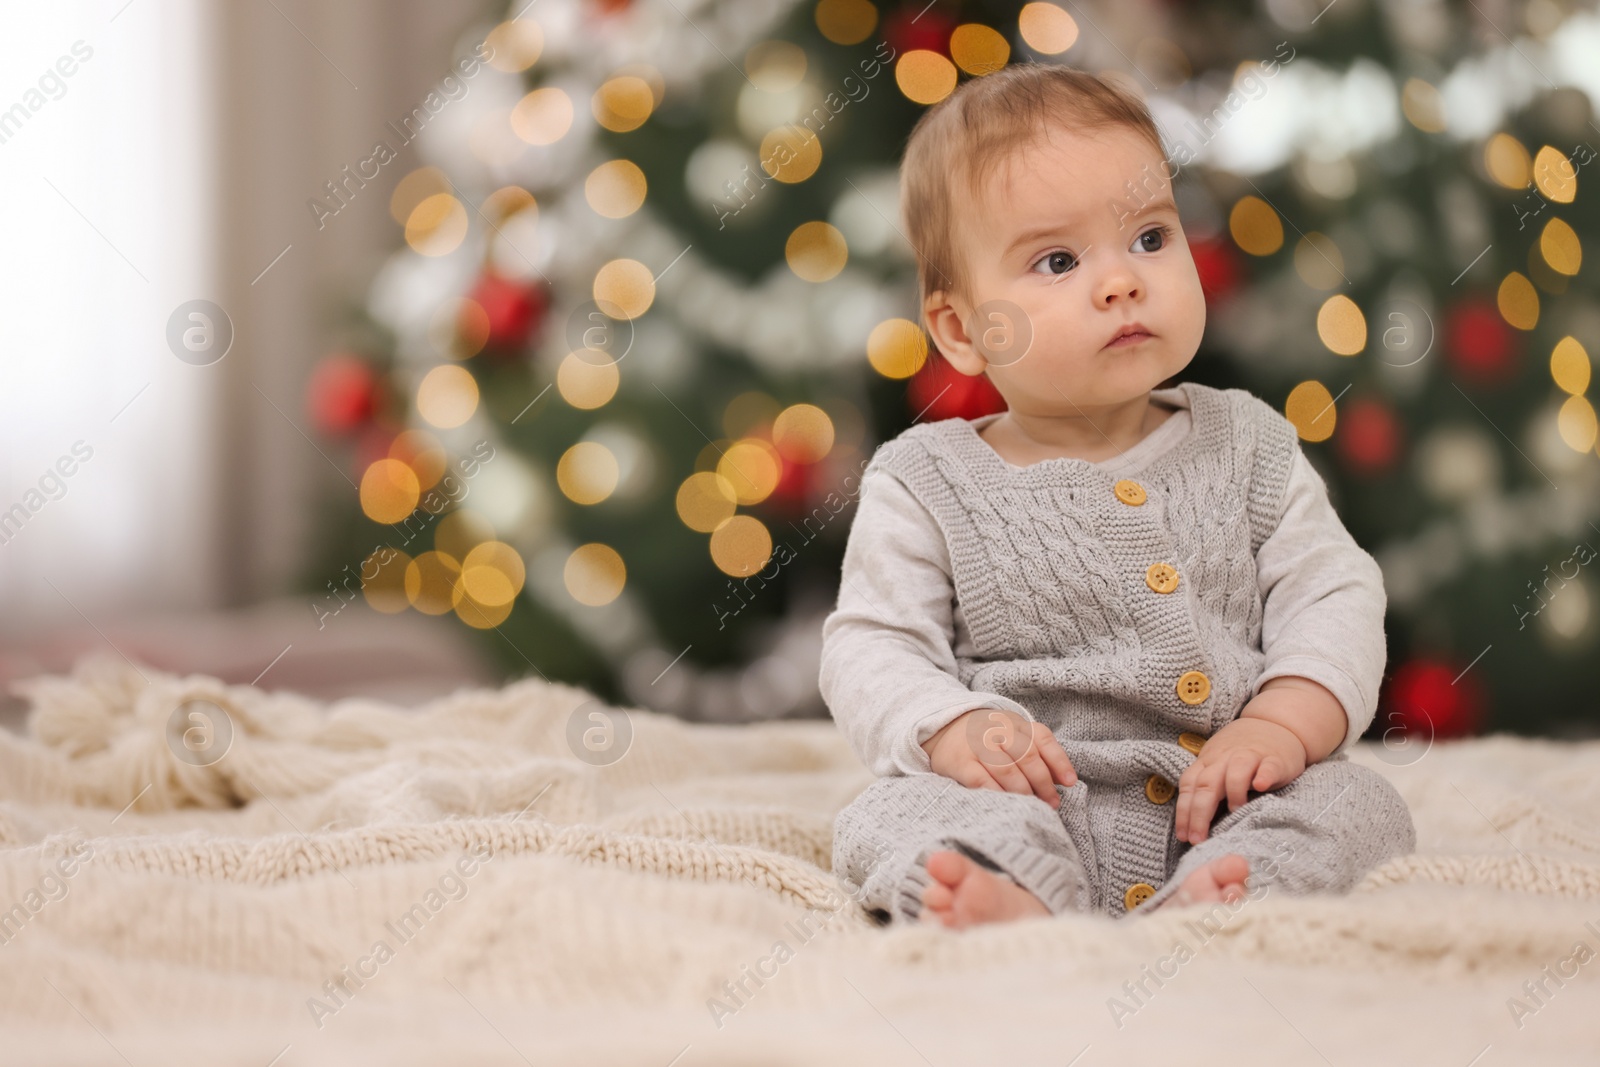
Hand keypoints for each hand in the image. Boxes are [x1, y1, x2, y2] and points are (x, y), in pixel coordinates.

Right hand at [921, 708, 1076, 806]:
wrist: (943, 727)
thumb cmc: (987, 737)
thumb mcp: (1012, 734)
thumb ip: (1037, 752)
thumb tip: (1064, 780)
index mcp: (1014, 722)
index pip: (1042, 738)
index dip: (1058, 761)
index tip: (1069, 783)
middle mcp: (997, 730)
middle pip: (1027, 756)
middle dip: (1043, 783)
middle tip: (1052, 803)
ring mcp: (977, 745)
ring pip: (1007, 770)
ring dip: (1024, 792)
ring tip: (1033, 807)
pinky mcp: (960, 762)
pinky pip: (982, 781)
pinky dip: (998, 794)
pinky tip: (1007, 805)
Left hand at [1174, 716, 1306, 843]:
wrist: (1275, 725)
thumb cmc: (1241, 753)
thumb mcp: (1217, 764)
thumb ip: (1206, 786)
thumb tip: (1191, 823)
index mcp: (1208, 761)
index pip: (1189, 785)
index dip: (1184, 811)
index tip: (1183, 836)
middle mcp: (1224, 758)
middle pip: (1206, 784)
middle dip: (1199, 813)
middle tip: (1198, 839)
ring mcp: (1250, 756)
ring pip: (1235, 771)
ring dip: (1232, 792)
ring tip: (1235, 813)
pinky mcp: (1275, 758)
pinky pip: (1268, 766)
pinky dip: (1264, 775)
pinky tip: (1261, 786)